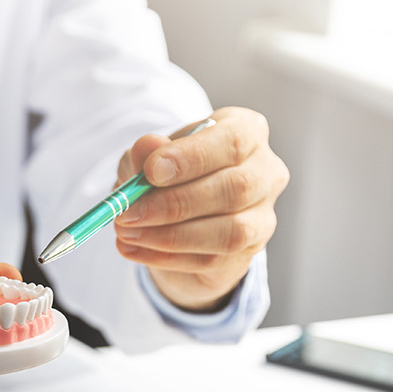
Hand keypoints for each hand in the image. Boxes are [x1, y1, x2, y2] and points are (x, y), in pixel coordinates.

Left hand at [113, 107, 287, 312]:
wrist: (181, 214)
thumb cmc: (170, 173)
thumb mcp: (149, 157)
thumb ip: (147, 153)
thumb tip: (147, 147)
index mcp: (247, 132)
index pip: (233, 141)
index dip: (192, 157)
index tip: (151, 172)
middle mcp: (266, 171)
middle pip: (235, 188)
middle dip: (175, 203)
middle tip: (128, 211)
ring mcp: (263, 215)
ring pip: (230, 231)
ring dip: (170, 235)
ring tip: (126, 232)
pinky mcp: (250, 251)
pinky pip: (212, 259)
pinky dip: (166, 257)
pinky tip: (133, 248)